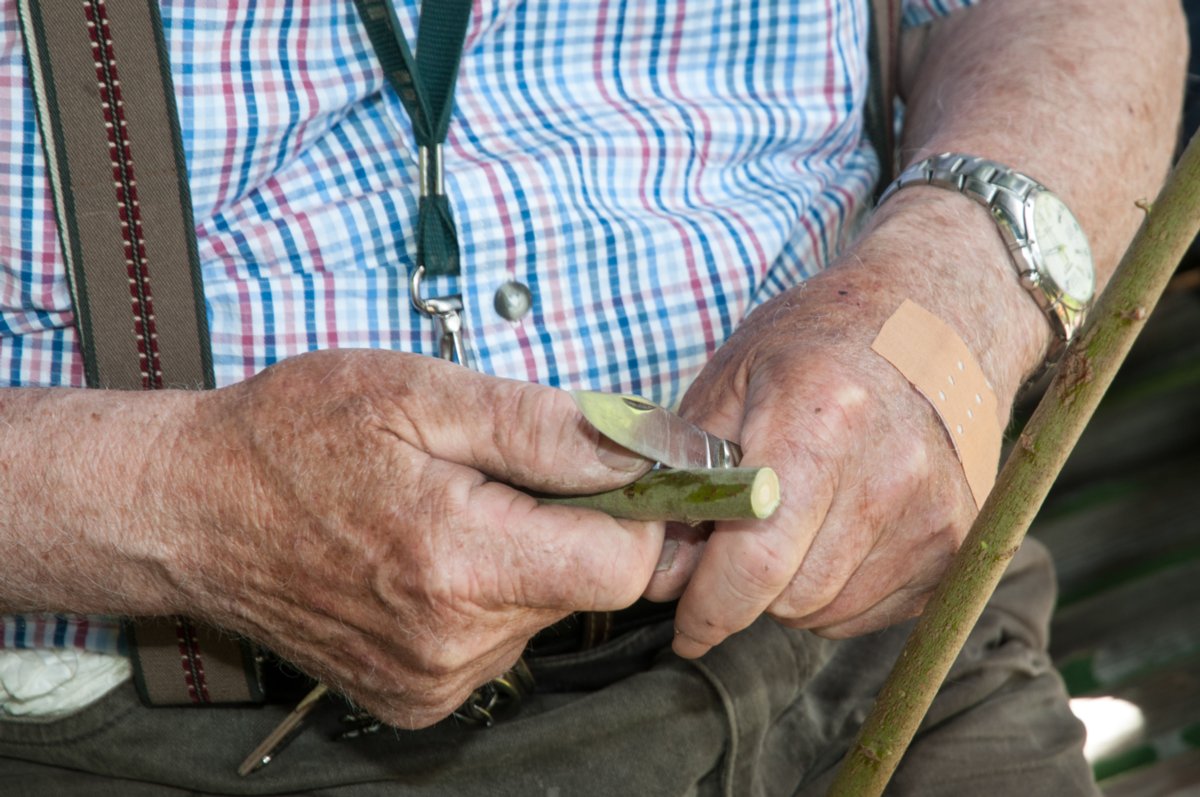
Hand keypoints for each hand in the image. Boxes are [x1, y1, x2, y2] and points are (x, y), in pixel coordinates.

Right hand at [159, 350, 661, 726]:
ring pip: (544, 614)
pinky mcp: (413, 697)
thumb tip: (644, 449)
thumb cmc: (294, 436)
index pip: (623, 567)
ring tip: (447, 510)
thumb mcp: (419, 395)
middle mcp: (453, 644)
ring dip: (523, 559)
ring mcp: (431, 681)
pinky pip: (497, 642)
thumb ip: (542, 427)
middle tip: (494, 475)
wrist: (192, 509)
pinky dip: (485, 595)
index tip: (602, 469)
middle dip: (567, 524)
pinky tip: (428, 556)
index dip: (631, 511)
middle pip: (586, 590)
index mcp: (459, 564)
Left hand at [646, 191, 1045, 652]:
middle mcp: (889, 473)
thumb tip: (663, 576)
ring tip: (789, 526)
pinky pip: (871, 612)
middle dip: (746, 590)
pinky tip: (833, 533)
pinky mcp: (956, 542)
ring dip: (790, 593)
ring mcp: (933, 513)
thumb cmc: (816, 343)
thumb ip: (686, 475)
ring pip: (829, 613)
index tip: (686, 626)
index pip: (756, 562)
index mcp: (822, 421)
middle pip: (792, 597)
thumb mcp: (731, 379)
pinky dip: (836, 592)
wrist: (931, 319)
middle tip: (734, 545)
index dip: (709, 607)